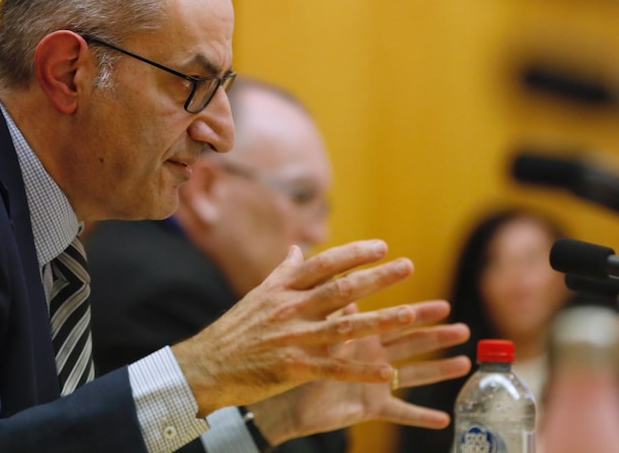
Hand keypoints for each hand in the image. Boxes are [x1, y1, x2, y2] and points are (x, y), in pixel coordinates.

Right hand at [172, 240, 442, 414]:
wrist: (208, 365)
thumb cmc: (236, 329)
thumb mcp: (258, 294)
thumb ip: (284, 272)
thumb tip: (299, 248)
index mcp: (283, 288)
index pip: (324, 264)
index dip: (354, 253)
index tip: (382, 246)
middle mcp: (290, 308)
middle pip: (341, 289)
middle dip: (377, 277)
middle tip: (407, 266)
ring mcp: (293, 338)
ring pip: (345, 327)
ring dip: (380, 320)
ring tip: (410, 314)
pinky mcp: (294, 368)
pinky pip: (335, 368)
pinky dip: (361, 369)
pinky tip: (387, 371)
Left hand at [247, 300, 470, 444]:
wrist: (283, 395)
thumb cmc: (295, 357)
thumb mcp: (315, 330)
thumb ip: (330, 306)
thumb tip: (340, 280)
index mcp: (362, 335)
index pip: (395, 319)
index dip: (418, 313)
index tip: (444, 306)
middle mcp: (373, 356)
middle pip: (411, 343)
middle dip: (437, 335)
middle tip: (463, 328)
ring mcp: (375, 381)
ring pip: (414, 374)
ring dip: (439, 369)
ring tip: (464, 363)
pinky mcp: (370, 406)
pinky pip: (399, 412)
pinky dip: (420, 416)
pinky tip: (444, 419)